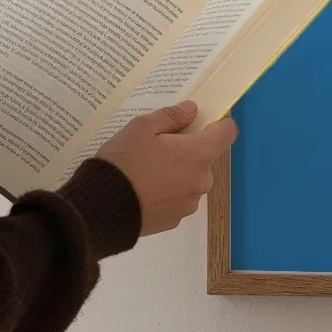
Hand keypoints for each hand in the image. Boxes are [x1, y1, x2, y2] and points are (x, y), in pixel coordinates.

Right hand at [97, 101, 237, 235]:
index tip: (200, 121)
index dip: (218, 123)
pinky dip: (167, 193)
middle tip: (158, 147)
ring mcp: (190, 203)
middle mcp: (202, 180)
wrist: (103, 208)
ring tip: (146, 172)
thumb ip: (172, 116)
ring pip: (191, 180)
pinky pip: (177, 199)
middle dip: (188, 150)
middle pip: (205, 158)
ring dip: (178, 173)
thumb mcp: (141, 127)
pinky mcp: (175, 220)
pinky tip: (143, 191)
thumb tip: (192, 111)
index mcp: (199, 154)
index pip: (228, 132)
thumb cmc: (125, 161)